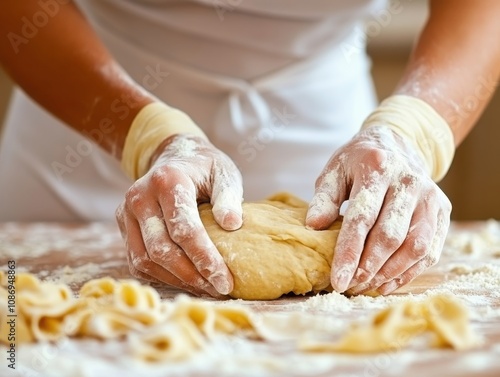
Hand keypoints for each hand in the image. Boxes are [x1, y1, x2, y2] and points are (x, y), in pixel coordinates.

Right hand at [116, 134, 242, 296]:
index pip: (184, 229)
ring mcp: (126, 212)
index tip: (225, 281)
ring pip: (146, 259)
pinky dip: (161, 276)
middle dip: (192, 275)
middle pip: (162, 249)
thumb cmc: (204, 168)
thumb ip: (228, 196)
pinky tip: (186, 280)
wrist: (173, 155)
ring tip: (205, 287)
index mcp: (168, 180)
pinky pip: (137, 261)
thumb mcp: (224, 173)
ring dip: (176, 280)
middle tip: (219, 289)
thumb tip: (232, 225)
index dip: (205, 258)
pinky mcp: (123, 226)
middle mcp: (140, 196)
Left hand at [306, 126, 451, 294]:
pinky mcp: (442, 210)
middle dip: (369, 267)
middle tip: (351, 287)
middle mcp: (408, 181)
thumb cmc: (359, 161)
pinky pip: (430, 249)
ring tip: (366, 286)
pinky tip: (387, 282)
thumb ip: (324, 198)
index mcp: (377, 168)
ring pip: (415, 246)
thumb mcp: (335, 170)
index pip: (362, 218)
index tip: (338, 280)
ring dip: (390, 273)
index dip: (349, 252)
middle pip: (390, 235)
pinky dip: (409, 271)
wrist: (398, 143)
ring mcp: (430, 196)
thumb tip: (313, 226)